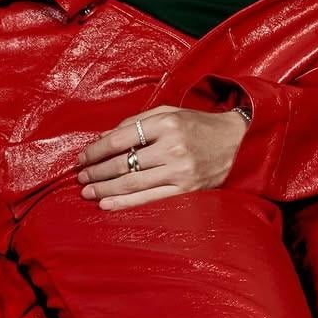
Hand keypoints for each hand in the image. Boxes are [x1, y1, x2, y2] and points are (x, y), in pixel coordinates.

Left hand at [75, 105, 248, 209]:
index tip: (82, 158)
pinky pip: (149, 199)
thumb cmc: (197, 125)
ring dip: (104, 188)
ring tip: (86, 192)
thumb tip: (103, 138)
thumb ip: (136, 122)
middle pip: (123, 163)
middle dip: (96, 171)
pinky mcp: (186, 190)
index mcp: (166, 124)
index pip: (120, 139)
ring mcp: (180, 171)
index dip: (96, 150)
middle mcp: (172, 147)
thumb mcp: (168, 113)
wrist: (236, 142)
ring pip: (132, 183)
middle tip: (80, 177)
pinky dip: (124, 203)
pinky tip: (106, 204)